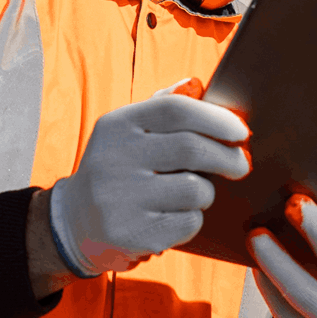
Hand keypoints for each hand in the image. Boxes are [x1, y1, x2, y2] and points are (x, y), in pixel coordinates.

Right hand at [49, 78, 250, 276]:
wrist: (75, 221)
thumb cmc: (118, 169)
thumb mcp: (128, 132)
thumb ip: (161, 106)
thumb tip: (196, 84)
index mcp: (118, 125)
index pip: (176, 110)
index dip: (216, 118)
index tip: (241, 131)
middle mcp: (114, 158)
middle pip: (192, 148)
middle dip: (228, 157)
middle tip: (240, 164)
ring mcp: (119, 198)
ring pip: (195, 189)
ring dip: (207, 193)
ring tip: (193, 194)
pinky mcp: (129, 232)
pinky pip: (188, 222)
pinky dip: (192, 219)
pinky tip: (174, 216)